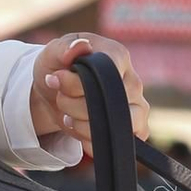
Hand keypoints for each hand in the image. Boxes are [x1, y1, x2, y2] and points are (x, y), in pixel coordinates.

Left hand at [29, 33, 147, 157]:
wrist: (55, 91)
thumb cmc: (58, 66)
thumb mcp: (53, 52)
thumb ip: (64, 47)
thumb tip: (81, 46)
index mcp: (118, 56)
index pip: (105, 74)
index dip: (76, 83)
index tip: (57, 78)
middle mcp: (133, 82)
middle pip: (104, 104)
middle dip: (71, 104)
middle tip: (60, 96)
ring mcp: (137, 108)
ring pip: (111, 127)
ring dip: (79, 124)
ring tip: (68, 112)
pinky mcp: (134, 131)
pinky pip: (112, 144)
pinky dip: (88, 140)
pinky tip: (78, 126)